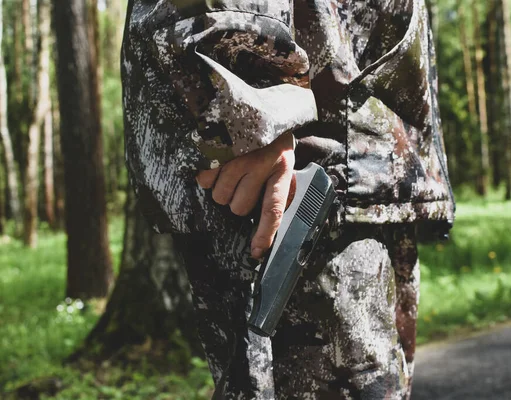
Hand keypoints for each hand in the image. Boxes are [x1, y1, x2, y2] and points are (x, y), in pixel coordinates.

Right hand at [196, 132, 295, 258]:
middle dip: (238, 200)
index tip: (257, 251)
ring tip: (232, 169)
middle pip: (239, 207)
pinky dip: (208, 176)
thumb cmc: (271, 139)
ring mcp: (235, 155)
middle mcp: (259, 162)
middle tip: (244, 182)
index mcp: (281, 167)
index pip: (272, 208)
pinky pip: (204, 180)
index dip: (265, 233)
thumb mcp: (284, 161)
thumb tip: (271, 221)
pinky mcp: (215, 147)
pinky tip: (219, 162)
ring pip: (220, 196)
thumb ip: (280, 189)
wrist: (256, 103)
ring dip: (223, 189)